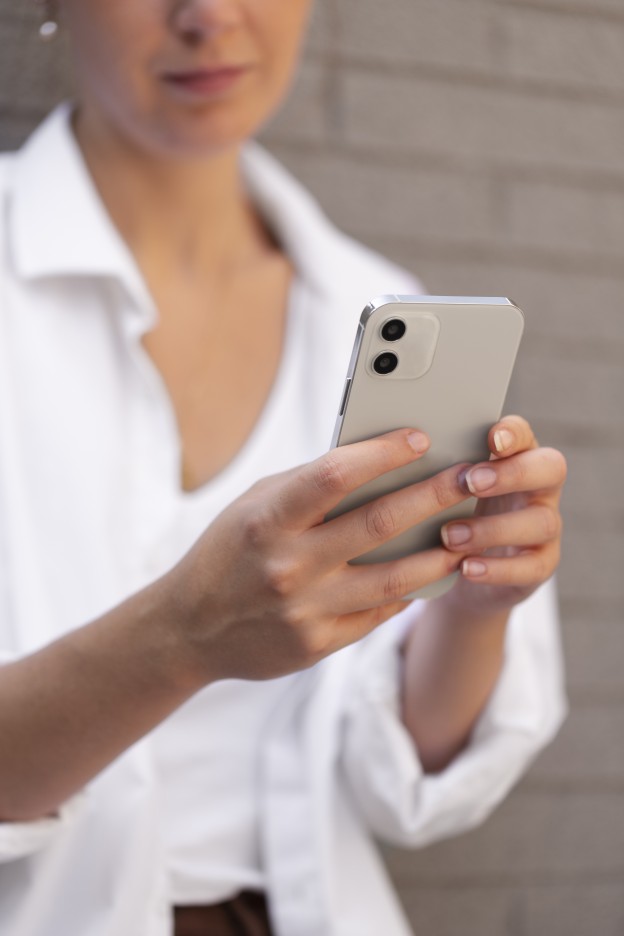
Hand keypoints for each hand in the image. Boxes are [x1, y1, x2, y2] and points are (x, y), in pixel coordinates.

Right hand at [166, 429, 472, 686]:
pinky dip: (412, 589)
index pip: (334, 475)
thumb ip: (308, 487)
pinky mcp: (317, 644)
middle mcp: (287, 565)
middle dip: (434, 494)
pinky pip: (380, 612)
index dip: (383, 453)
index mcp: (267, 520)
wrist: (189, 629)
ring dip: (440, 550)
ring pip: (394, 576)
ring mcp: (304, 610)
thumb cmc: (228, 552)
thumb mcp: (255, 506)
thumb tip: (376, 462)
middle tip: (471, 475)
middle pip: (378, 524)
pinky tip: (435, 570)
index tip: (421, 438)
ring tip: (470, 530)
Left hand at [439, 415, 566, 615]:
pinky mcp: (542, 563)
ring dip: (493, 528)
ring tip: (450, 535)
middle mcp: (538, 486)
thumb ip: (432, 465)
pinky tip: (466, 567)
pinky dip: (498, 568)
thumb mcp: (439, 486)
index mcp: (514, 455)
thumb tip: (392, 444)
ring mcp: (545, 525)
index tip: (491, 438)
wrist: (460, 566)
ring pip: (542, 522)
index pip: (524, 434)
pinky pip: (532, 566)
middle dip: (512, 474)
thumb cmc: (446, 510)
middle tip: (471, 482)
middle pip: (550, 469)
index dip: (513, 433)